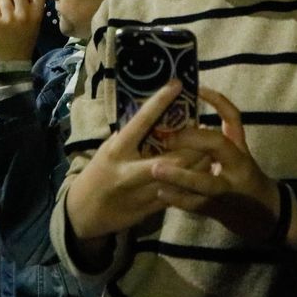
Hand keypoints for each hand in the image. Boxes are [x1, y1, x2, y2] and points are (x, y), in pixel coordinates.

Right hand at [66, 81, 207, 243]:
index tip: (177, 84)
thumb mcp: (108, 149)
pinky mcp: (151, 209)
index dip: (160, 102)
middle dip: (194, 143)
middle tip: (207, 127)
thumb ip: (130, 135)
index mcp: (117, 150)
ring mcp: (142, 193)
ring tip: (212, 147)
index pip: (141, 121)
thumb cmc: (97, 172)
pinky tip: (204, 170)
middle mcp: (130, 171)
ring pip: (181, 177)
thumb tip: (155, 113)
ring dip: (200, 162)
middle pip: (173, 156)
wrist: (84, 212)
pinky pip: (179, 194)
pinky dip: (193, 181)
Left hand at [150, 87, 284, 243]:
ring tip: (156, 169)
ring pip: (205, 182)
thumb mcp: (239, 154)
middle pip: (218, 145)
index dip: (217, 102)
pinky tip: (161, 192)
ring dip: (180, 176)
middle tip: (165, 136)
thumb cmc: (246, 178)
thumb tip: (191, 113)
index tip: (197, 89)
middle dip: (191, 138)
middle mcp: (238, 166)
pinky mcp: (219, 211)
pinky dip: (178, 199)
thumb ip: (220, 137)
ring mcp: (230, 190)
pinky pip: (196, 205)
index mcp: (240, 150)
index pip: (233, 119)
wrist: (266, 216)